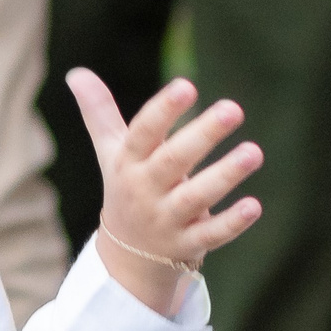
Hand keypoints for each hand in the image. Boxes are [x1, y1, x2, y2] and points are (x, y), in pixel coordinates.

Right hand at [69, 70, 261, 315]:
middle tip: (233, 108)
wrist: (126, 258)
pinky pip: (211, 235)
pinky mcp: (188, 245)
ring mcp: (166, 220)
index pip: (143, 133)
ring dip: (225, 175)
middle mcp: (146, 191)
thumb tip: (76, 72)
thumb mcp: (111, 153)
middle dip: (203, 135)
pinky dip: (232, 222)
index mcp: (129, 163)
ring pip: (196, 198)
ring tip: (253, 152)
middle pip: (173, 161)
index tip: (186, 85)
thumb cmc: (127, 188)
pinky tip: (254, 206)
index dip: (163, 111)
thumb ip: (100, 112)